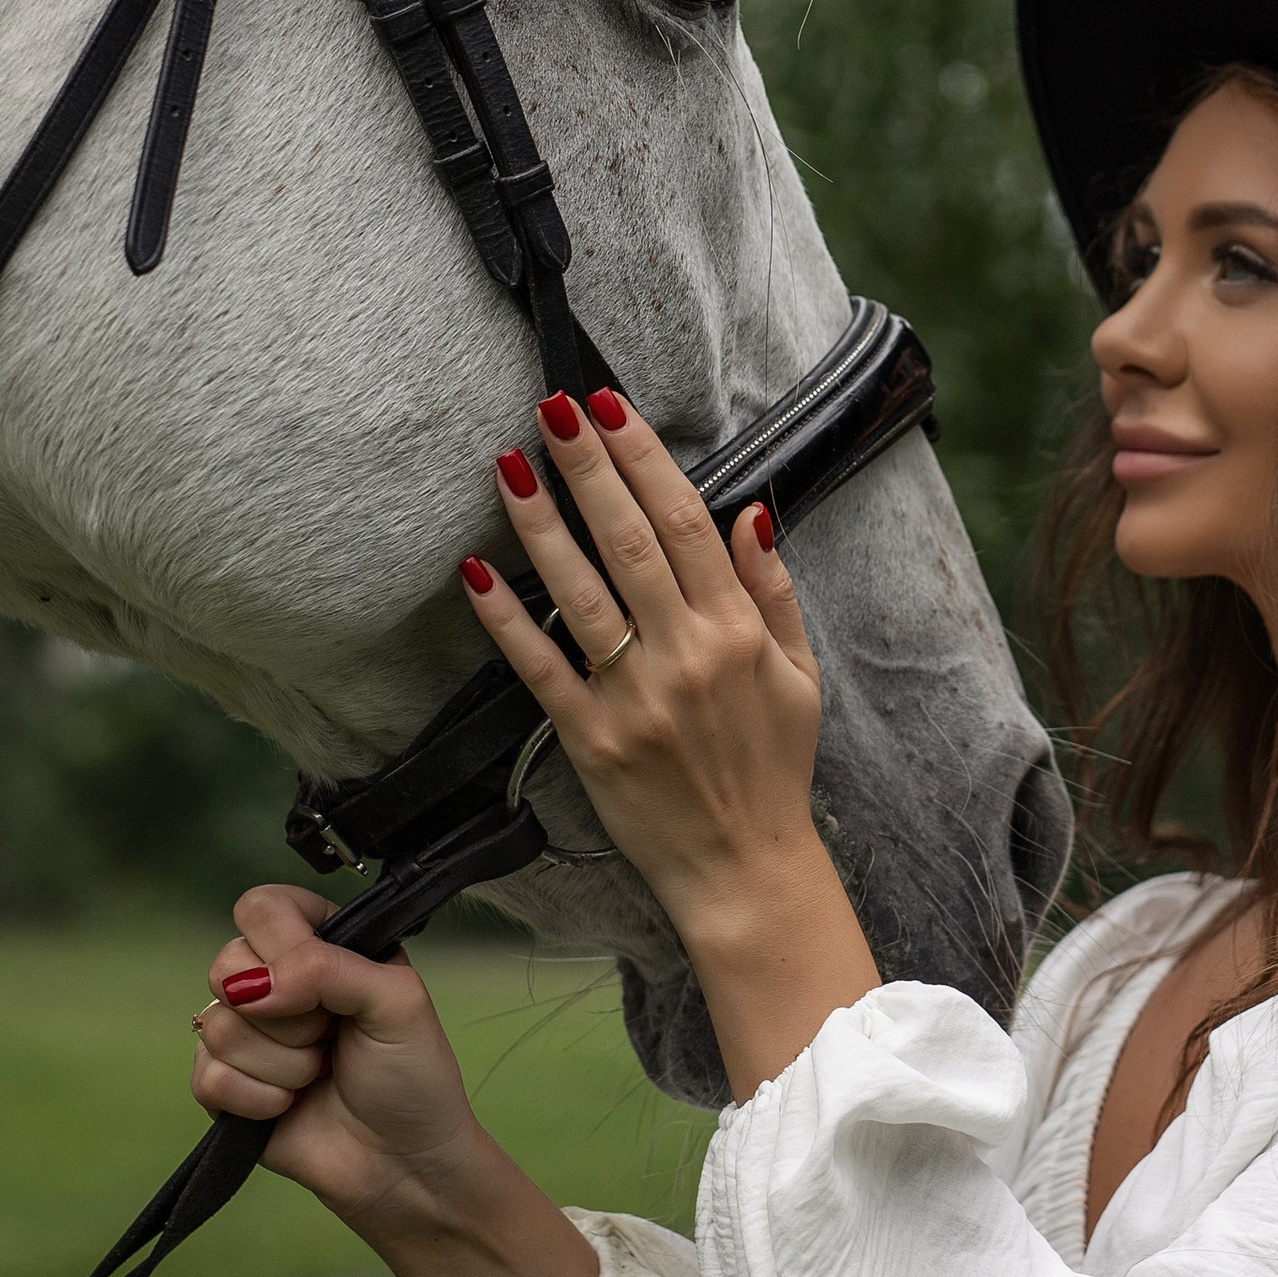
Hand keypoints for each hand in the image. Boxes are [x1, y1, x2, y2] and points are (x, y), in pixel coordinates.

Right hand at [191, 880, 596, 1276]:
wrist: (402, 1165)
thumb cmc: (413, 1079)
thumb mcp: (397, 1002)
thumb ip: (330, 968)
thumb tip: (253, 983)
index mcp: (323, 944)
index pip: (262, 907)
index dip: (279, 948)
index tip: (316, 992)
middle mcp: (277, 981)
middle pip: (226, 963)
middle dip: (286, 1017)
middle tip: (329, 1039)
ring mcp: (246, 1034)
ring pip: (216, 1025)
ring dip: (280, 1064)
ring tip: (319, 1076)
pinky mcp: (224, 1087)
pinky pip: (206, 1077)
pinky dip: (256, 1099)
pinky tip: (290, 1106)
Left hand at [463, 386, 880, 1096]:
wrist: (745, 869)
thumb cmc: (773, 769)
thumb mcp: (801, 675)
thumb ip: (774, 590)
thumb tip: (752, 511)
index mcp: (738, 632)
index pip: (687, 523)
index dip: (645, 460)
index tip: (610, 408)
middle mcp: (686, 655)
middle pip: (630, 542)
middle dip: (588, 468)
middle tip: (550, 407)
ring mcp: (634, 697)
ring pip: (580, 593)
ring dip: (541, 524)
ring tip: (508, 464)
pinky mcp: (590, 740)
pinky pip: (540, 669)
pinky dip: (507, 620)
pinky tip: (476, 570)